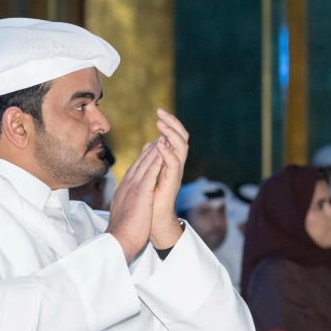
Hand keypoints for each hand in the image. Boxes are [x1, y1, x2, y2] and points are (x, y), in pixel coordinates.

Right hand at [107, 141, 161, 260]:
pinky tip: (162, 152)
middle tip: (159, 136)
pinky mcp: (140, 193)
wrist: (119, 241)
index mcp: (124, 190)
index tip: (150, 147)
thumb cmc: (122, 231)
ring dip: (154, 150)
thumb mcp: (124, 211)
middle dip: (150, 149)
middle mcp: (127, 185)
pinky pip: (149, 173)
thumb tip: (129, 201)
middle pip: (139, 163)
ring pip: (144, 164)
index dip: (143, 157)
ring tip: (162, 138)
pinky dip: (155, 161)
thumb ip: (127, 202)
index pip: (134, 170)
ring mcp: (133, 188)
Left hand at [149, 108, 188, 249]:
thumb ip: (151, 157)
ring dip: (171, 134)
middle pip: (182, 137)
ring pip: (181, 148)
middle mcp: (176, 164)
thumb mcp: (148, 171)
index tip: (159, 110)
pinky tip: (160, 145)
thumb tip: (150, 142)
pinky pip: (174, 164)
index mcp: (170, 160)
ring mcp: (176, 173)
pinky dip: (168, 153)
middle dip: (172, 123)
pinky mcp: (173, 182)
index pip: (174, 136)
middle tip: (161, 112)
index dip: (169, 123)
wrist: (151, 220)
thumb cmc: (149, 198)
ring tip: (161, 125)